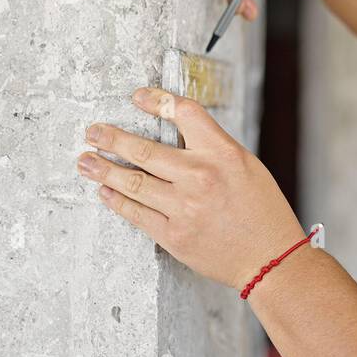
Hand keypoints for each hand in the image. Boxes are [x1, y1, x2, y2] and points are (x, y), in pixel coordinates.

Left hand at [76, 87, 305, 289]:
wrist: (271, 259)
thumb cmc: (262, 212)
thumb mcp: (247, 167)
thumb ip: (213, 150)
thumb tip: (176, 137)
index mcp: (223, 154)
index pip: (184, 113)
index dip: (156, 101)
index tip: (138, 97)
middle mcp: (201, 177)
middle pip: (144, 149)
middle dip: (111, 139)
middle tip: (93, 132)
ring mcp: (184, 207)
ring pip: (132, 182)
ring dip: (104, 169)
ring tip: (86, 160)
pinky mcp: (173, 236)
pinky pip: (135, 213)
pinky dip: (116, 200)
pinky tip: (105, 191)